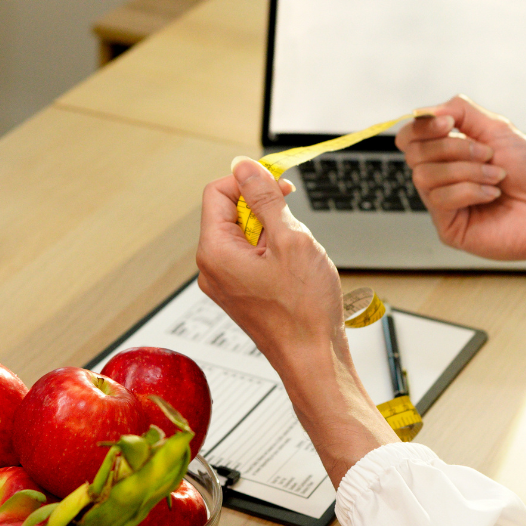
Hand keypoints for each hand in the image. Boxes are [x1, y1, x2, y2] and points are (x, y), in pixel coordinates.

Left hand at [196, 158, 342, 366]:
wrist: (313, 359)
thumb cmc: (304, 311)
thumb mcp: (290, 238)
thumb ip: (264, 197)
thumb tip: (244, 166)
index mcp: (215, 252)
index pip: (216, 192)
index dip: (248, 180)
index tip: (278, 184)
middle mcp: (212, 268)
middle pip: (229, 212)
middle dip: (263, 206)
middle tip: (293, 216)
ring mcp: (224, 282)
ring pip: (244, 234)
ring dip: (272, 230)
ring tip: (296, 253)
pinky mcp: (240, 292)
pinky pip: (251, 256)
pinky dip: (273, 251)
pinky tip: (294, 267)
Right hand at [395, 95, 525, 265]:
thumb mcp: (498, 129)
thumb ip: (461, 111)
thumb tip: (424, 112)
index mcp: (449, 154)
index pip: (411, 137)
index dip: (422, 126)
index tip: (449, 123)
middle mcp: (442, 178)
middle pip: (414, 153)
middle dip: (453, 148)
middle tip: (488, 154)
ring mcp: (442, 204)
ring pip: (424, 175)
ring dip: (467, 170)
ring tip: (497, 177)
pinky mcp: (448, 228)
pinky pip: (440, 199)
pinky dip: (470, 191)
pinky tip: (493, 196)